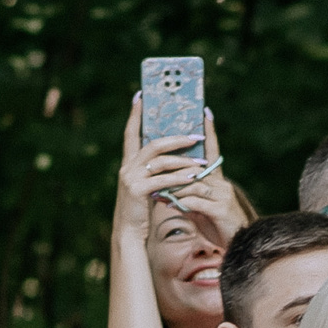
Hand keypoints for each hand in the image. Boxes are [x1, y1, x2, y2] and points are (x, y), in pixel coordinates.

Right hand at [113, 96, 234, 242]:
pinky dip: (179, 179)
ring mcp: (130, 178)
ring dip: (183, 160)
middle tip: (196, 136)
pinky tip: (193, 179)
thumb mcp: (147, 184)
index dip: (135, 114)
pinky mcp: (137, 191)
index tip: (140, 95)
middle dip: (176, 138)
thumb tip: (176, 153)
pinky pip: (162, 180)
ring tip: (201, 162)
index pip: (131, 133)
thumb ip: (155, 169)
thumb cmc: (141, 208)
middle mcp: (127, 167)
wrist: (129, 232)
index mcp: (128, 162)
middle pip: (153, 144)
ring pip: (161, 161)